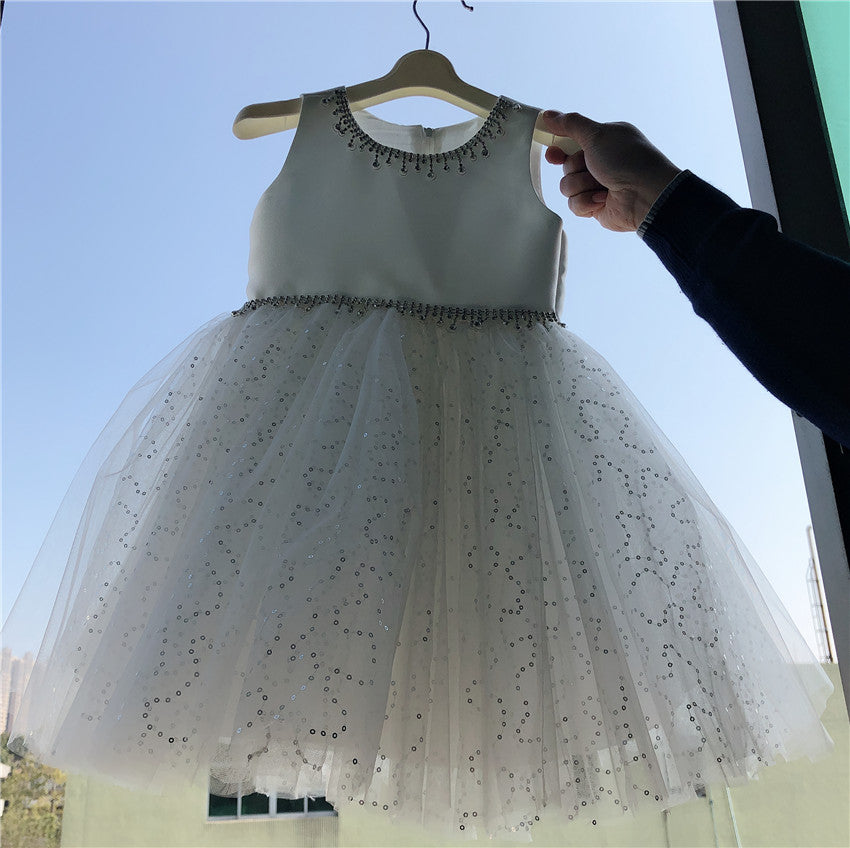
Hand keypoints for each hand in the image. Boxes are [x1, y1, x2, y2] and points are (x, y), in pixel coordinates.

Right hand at [542, 111, 681, 232]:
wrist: (644, 195)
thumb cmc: (627, 160)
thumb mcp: (596, 134)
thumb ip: (570, 124)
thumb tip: (548, 115)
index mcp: (603, 141)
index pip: (572, 141)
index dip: (559, 147)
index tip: (552, 151)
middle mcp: (600, 163)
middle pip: (567, 165)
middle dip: (576, 168)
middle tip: (592, 167)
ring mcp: (597, 185)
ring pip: (568, 187)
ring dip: (582, 185)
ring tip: (602, 185)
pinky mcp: (595, 206)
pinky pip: (575, 205)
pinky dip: (587, 202)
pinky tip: (603, 199)